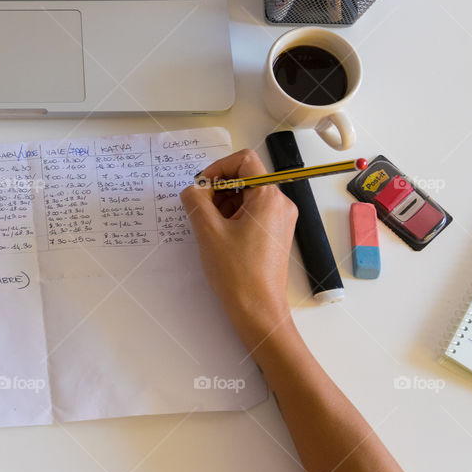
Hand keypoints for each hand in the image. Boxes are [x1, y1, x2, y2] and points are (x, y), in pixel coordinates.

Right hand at [180, 149, 298, 349]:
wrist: (258, 310)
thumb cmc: (236, 272)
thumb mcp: (208, 231)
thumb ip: (195, 201)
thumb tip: (192, 190)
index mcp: (269, 197)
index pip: (244, 160)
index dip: (217, 168)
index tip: (200, 189)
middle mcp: (280, 203)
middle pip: (244, 177)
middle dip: (217, 189)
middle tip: (200, 211)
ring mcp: (280, 219)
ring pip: (246, 195)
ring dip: (223, 203)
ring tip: (209, 227)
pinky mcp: (275, 234)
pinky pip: (252, 212)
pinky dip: (232, 216)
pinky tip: (219, 236)